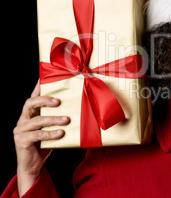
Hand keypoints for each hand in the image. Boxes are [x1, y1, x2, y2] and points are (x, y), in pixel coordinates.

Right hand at [13, 80, 69, 195]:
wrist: (33, 166)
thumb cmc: (45, 144)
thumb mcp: (52, 128)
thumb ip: (58, 118)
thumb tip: (78, 108)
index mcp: (30, 114)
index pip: (34, 96)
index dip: (38, 87)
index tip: (45, 77)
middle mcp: (23, 119)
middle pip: (30, 103)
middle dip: (45, 100)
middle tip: (59, 101)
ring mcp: (20, 130)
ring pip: (36, 120)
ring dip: (52, 119)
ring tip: (66, 120)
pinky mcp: (21, 141)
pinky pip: (37, 135)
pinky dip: (49, 133)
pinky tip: (60, 133)